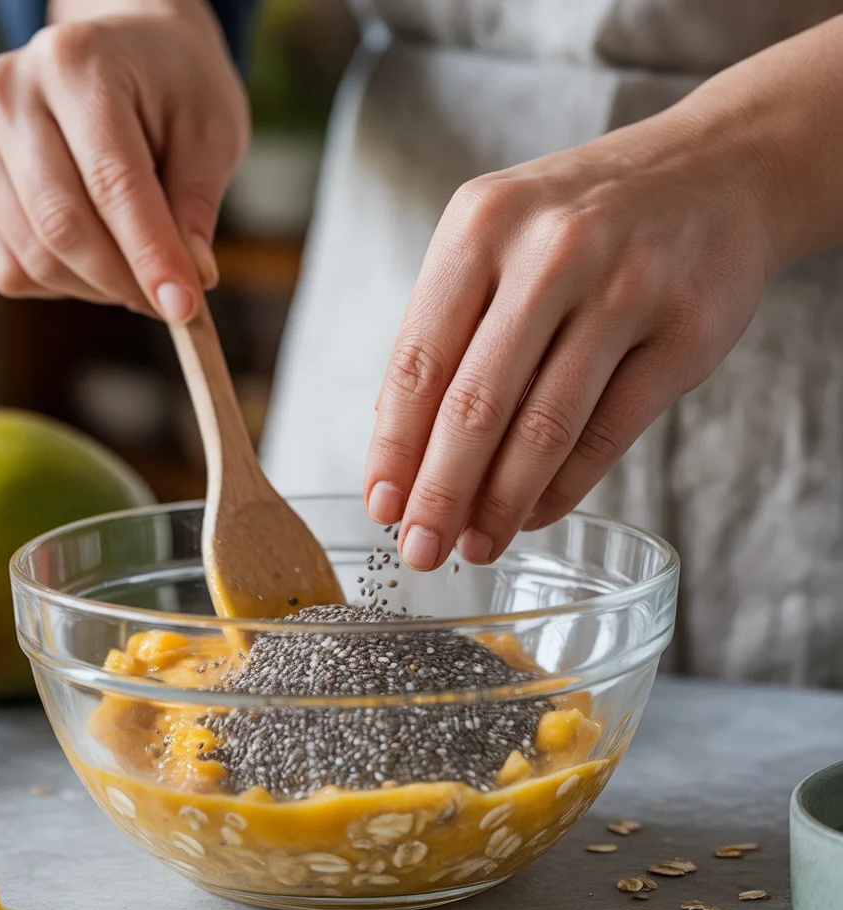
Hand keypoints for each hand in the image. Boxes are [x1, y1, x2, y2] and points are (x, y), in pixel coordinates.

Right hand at [0, 1, 248, 320]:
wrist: (128, 58)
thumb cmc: (174, 88)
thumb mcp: (211, 130)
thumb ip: (196, 205)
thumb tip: (188, 282)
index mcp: (75, 64)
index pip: (111, 183)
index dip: (150, 256)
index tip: (184, 307)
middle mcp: (10, 94)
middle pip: (62, 226)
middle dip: (125, 282)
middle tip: (173, 302)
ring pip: (34, 258)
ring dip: (97, 288)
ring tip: (139, 269)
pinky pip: (8, 268)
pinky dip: (60, 284)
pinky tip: (96, 260)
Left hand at [365, 111, 779, 569]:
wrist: (716, 169)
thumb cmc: (581, 221)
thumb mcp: (496, 241)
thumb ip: (447, 331)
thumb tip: (399, 448)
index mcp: (481, 225)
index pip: (419, 360)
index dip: (394, 447)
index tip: (381, 508)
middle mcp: (551, 250)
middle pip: (476, 402)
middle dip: (440, 492)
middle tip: (419, 551)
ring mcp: (627, 288)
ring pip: (545, 426)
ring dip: (502, 504)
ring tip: (475, 546)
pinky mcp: (687, 333)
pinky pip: (610, 432)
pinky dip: (564, 487)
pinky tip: (533, 514)